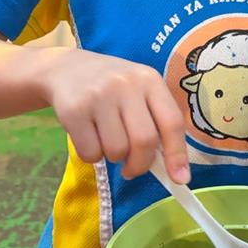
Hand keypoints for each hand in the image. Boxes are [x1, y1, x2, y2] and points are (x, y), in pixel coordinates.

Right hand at [43, 49, 189, 182]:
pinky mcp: (74, 110)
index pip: (172, 121)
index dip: (177, 154)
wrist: (66, 68)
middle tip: (132, 168)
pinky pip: (91, 153)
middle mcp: (126, 84)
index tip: (180, 179)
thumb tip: (176, 172)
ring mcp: (99, 96)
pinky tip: (89, 137)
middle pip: (144, 141)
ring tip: (107, 141)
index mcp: (149, 80)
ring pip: (117, 150)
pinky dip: (92, 156)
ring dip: (113, 158)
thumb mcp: (139, 92)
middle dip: (140, 164)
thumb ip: (157, 123)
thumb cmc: (112, 88)